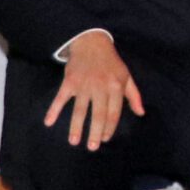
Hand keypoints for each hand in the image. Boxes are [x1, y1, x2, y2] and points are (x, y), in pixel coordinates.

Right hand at [45, 32, 143, 149]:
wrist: (92, 42)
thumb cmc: (111, 63)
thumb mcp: (126, 76)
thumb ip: (134, 95)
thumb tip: (141, 113)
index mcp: (116, 86)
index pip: (114, 112)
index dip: (110, 128)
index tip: (105, 139)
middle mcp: (100, 87)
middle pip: (98, 114)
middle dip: (95, 132)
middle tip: (92, 147)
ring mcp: (84, 85)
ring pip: (80, 109)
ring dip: (76, 127)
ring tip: (74, 142)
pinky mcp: (69, 82)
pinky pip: (60, 98)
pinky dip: (54, 110)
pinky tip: (48, 122)